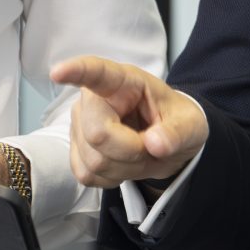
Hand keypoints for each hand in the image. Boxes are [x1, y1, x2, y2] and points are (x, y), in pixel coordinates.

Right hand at [47, 56, 206, 187]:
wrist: (167, 142)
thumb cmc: (175, 122)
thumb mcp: (191, 124)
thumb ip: (178, 133)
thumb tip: (156, 144)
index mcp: (123, 82)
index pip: (96, 72)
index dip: (76, 71)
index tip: (58, 72)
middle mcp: (94, 100)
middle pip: (98, 133)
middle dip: (131, 151)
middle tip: (151, 146)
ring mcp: (80, 125)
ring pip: (94, 160)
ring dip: (125, 167)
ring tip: (140, 153)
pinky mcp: (75, 151)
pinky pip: (88, 175)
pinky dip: (112, 178)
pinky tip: (124, 163)